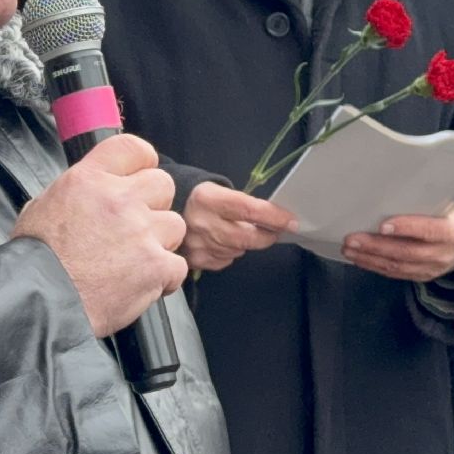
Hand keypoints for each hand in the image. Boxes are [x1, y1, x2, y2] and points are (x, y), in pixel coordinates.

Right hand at [13, 133, 186, 337]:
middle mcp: (119, 200)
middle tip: (136, 226)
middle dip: (154, 204)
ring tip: (136, 259)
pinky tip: (142, 283)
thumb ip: (76, 191)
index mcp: (89, 180)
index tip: (140, 177)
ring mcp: (141, 232)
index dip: (142, 163)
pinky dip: (165, 277)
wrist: (39, 302)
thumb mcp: (42, 206)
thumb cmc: (35, 261)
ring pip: (175, 224)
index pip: (133, 148)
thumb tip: (90, 190)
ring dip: (161, 241)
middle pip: (163, 184)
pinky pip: (178, 264)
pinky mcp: (156, 266)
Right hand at [181, 182, 295, 272]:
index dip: (274, 217)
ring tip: (234, 231)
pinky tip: (220, 242)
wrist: (162, 211)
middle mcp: (201, 223)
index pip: (249, 209)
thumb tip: (277, 220)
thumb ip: (245, 204)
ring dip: (244, 243)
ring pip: (237, 251)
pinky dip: (229, 253)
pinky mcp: (194, 261)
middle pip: (247, 237)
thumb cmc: (200, 199)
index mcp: (208, 199)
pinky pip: (225, 261)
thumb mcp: (219, 191)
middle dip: (266, 235)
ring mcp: (197, 245)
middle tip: (274, 231)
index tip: (292, 222)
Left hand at [340, 210, 453, 281]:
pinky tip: (359, 259)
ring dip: (369, 258)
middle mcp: (443, 253)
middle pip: (407, 252)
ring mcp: (432, 268)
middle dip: (376, 246)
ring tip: (348, 249)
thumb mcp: (446, 206)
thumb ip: (425, 202)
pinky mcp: (421, 276)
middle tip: (351, 239)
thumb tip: (388, 189)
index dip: (407, 228)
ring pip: (397, 266)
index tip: (382, 225)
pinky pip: (395, 274)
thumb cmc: (448, 217)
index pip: (430, 230)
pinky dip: (375, 266)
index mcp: (452, 231)